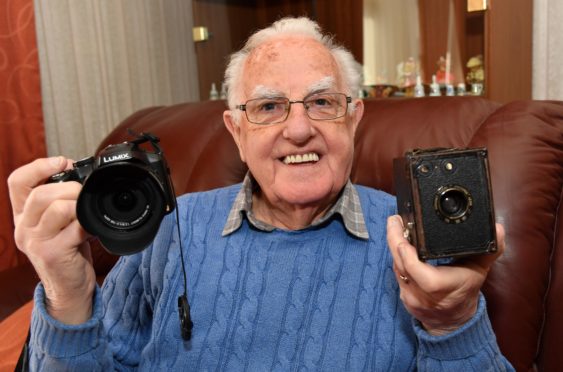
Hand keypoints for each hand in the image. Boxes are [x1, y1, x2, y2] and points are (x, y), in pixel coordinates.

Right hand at [8, 157, 95, 323]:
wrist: (70, 289)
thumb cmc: (69, 251)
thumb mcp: (59, 224)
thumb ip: (63, 202)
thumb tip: (82, 174)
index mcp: (23, 216)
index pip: (17, 181)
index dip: (39, 166)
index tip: (63, 162)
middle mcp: (23, 228)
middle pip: (39, 193)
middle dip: (69, 186)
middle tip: (85, 192)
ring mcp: (36, 242)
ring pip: (55, 208)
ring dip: (78, 203)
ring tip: (88, 211)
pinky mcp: (52, 254)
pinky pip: (73, 228)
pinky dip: (88, 223)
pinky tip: (93, 229)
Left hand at [386, 215, 504, 334]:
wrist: (454, 321)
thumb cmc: (466, 292)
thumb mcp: (480, 270)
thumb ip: (489, 249)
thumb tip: (497, 230)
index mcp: (442, 287)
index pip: (418, 271)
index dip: (407, 253)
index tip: (403, 233)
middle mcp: (423, 294)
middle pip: (402, 265)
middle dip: (395, 240)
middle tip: (394, 220)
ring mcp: (411, 297)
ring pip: (396, 268)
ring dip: (394, 247)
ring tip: (395, 226)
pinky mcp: (403, 297)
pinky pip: (397, 275)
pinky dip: (397, 258)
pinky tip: (398, 244)